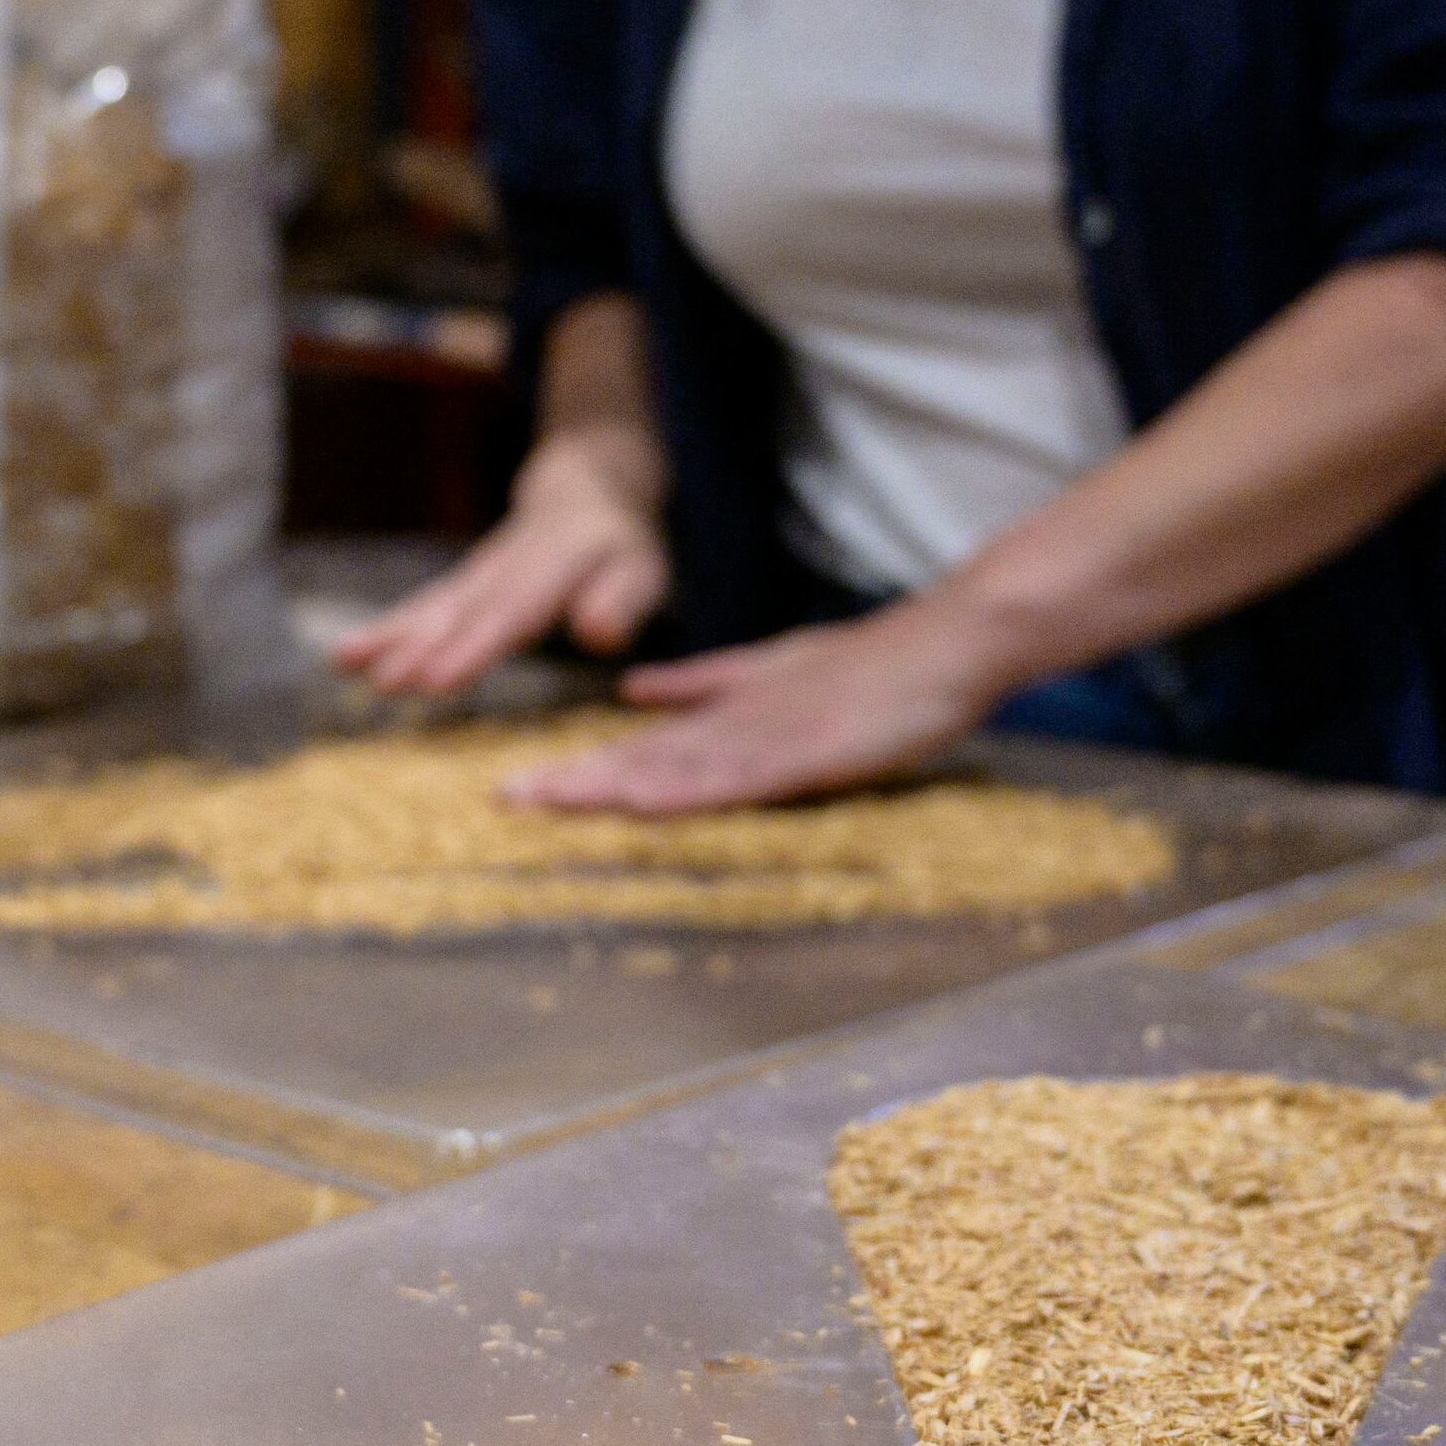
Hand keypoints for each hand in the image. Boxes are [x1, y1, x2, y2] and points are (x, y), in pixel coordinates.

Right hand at [328, 446, 669, 697]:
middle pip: (459, 610)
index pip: (510, 612)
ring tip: (344, 663)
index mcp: (552, 564)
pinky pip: (421, 607)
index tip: (436, 681)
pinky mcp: (461, 586)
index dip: (473, 647)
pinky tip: (342, 658)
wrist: (584, 490)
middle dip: (420, 647)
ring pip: (430, 605)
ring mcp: (476, 574)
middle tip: (385, 682)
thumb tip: (598, 634)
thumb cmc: (619, 546)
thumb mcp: (640, 569)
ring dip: (390, 636)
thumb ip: (620, 601)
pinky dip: (384, 630)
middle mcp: (504, 567)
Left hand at [502, 601, 1016, 814]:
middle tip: (503, 799)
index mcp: (725, 714)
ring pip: (680, 768)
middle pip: (642, 760)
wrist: (941, 645)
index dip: (578, 771)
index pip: (639, 750)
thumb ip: (700, 686)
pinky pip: (740, 778)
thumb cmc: (865, 667)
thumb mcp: (769, 673)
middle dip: (573, 782)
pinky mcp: (810, 752)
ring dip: (615, 785)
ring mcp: (770, 738)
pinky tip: (646, 798)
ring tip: (552, 801)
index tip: (516, 790)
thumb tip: (632, 696)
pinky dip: (690, 789)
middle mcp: (735, 726)